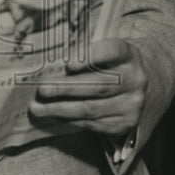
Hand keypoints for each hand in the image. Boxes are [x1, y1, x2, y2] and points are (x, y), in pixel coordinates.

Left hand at [29, 37, 146, 137]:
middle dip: (66, 88)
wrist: (136, 87)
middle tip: (42, 90)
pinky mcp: (126, 123)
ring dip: (61, 109)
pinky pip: (93, 124)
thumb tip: (49, 66)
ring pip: (91, 108)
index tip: (67, 63)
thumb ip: (82, 55)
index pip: (111, 51)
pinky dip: (70, 120)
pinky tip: (54, 116)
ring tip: (38, 108)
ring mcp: (132, 104)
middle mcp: (135, 79)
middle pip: (98, 85)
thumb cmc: (109, 65)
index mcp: (128, 54)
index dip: (90, 56)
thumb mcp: (103, 53)